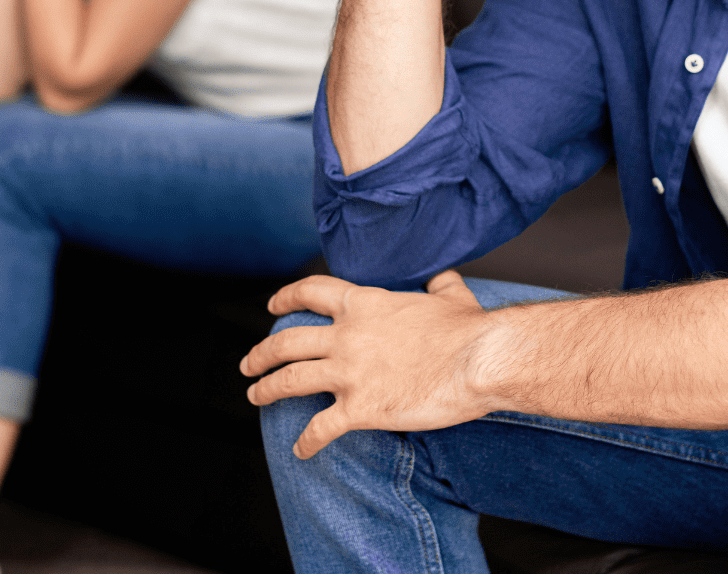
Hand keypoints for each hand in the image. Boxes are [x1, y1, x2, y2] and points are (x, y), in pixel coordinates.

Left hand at [241, 271, 498, 458]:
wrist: (479, 359)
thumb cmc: (469, 330)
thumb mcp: (452, 296)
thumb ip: (440, 284)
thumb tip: (442, 278)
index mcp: (365, 305)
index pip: (312, 292)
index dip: (287, 297)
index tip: (273, 305)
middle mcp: (347, 336)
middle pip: (287, 341)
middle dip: (261, 353)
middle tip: (249, 363)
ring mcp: (349, 373)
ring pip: (290, 380)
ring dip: (267, 389)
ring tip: (255, 396)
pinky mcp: (360, 408)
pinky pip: (320, 428)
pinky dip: (306, 441)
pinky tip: (300, 450)